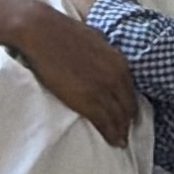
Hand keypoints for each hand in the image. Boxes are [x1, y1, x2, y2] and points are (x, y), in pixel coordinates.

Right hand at [4, 3, 138, 143]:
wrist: (43, 33)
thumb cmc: (63, 31)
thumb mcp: (95, 39)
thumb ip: (105, 54)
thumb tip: (106, 59)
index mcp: (119, 62)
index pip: (131, 91)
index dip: (130, 105)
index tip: (129, 114)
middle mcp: (116, 78)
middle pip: (127, 107)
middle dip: (128, 120)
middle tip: (126, 131)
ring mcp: (103, 91)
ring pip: (118, 118)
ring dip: (121, 131)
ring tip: (121, 141)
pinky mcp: (87, 102)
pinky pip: (105, 123)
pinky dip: (110, 134)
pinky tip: (113, 141)